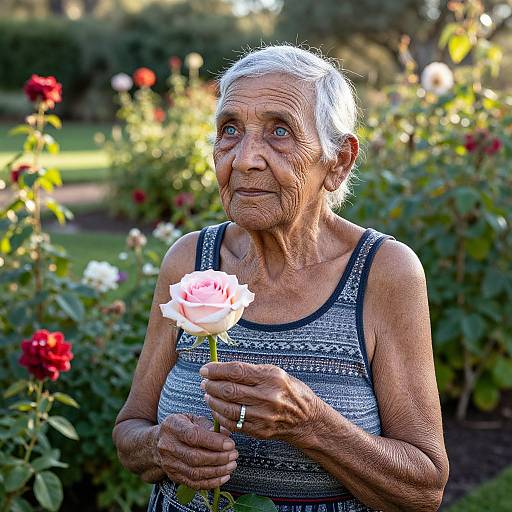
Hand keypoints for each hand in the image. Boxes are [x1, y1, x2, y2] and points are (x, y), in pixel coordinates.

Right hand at [156, 413, 238, 489]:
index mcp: (173, 427)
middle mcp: (168, 446)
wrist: (157, 443)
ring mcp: (169, 464)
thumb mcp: (191, 419)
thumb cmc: (180, 427)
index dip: (214, 442)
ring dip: (217, 471)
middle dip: (219, 458)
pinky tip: (224, 477)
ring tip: (232, 465)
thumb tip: (227, 434)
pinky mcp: (174, 476)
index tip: (230, 444)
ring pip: (195, 472)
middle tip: (234, 455)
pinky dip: (211, 482)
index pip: (193, 436)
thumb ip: (208, 425)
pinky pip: (194, 483)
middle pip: (195, 457)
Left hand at [199, 362, 320, 445]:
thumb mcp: (275, 373)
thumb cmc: (289, 391)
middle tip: (204, 383)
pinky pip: (233, 424)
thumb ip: (250, 371)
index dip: (216, 370)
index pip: (236, 371)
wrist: (307, 418)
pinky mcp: (260, 431)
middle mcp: (268, 396)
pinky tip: (217, 409)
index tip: (205, 370)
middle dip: (211, 385)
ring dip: (212, 401)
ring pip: (228, 408)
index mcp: (271, 377)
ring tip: (208, 395)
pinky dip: (220, 416)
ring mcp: (264, 416)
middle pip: (229, 390)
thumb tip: (222, 369)